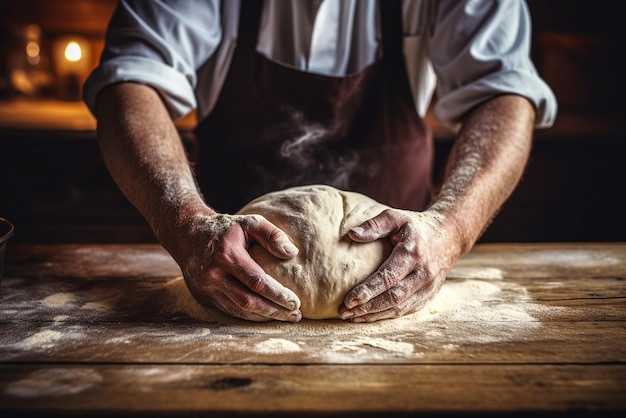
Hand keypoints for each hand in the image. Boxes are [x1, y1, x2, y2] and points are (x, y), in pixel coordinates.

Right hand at [177, 212, 301, 321]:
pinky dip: (248, 315)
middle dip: (274, 311)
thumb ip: (272, 235)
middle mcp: (213, 274)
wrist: (187, 234)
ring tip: (285, 316)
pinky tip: (265, 314)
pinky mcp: (201, 296)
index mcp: (226, 255)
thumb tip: (292, 253)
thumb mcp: (249, 222)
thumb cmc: (225, 228)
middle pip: (248, 301)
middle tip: (296, 315)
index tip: (296, 303)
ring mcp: (205, 288)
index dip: (278, 295)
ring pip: (238, 310)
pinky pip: (229, 310)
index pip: (257, 282)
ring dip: (263, 316)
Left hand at [339, 208, 460, 322]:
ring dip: (375, 315)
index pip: (388, 277)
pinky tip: (369, 316)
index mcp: (414, 253)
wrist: (448, 236)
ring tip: (352, 317)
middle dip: (367, 307)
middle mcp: (424, 273)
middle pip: (393, 297)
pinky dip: (386, 315)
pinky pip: (406, 310)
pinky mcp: (429, 295)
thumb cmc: (415, 226)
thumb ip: (375, 225)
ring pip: (400, 308)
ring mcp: (429, 287)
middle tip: (344, 312)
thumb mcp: (396, 218)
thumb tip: (352, 234)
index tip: (348, 300)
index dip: (368, 291)